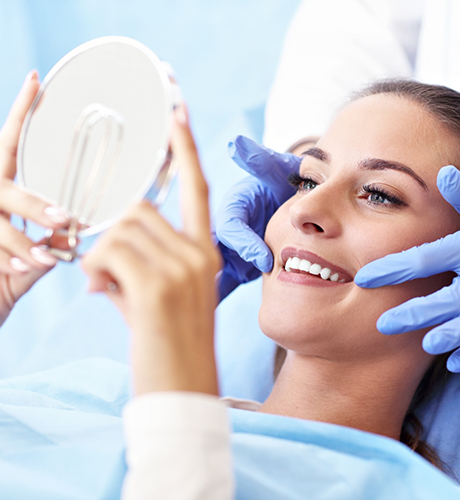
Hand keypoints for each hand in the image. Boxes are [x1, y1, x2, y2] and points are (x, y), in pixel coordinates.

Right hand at [0, 71, 71, 325]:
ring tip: (48, 258)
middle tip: (66, 221)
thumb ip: (46, 246)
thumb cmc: (0, 285)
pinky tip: (28, 267)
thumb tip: (74, 238)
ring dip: (23, 241)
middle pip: (4, 185)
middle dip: (35, 206)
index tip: (36, 81)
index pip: (8, 146)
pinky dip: (10, 259)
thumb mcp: (25, 263)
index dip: (20, 114)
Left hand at [82, 105, 220, 395]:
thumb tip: (103, 246)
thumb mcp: (164, 298)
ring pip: (119, 228)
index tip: (176, 108)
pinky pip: (108, 251)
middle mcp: (198, 254)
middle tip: (106, 274)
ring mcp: (182, 267)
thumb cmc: (170, 346)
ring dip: (101, 256)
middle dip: (112, 233)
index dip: (184, 147)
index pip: (196, 187)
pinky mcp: (157, 285)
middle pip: (138, 208)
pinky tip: (104, 294)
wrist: (183, 392)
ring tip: (108, 290)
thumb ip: (140, 262)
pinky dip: (94, 270)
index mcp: (204, 253)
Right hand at [215, 136, 299, 299]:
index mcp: (233, 207)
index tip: (264, 259)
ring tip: (205, 311)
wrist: (290, 202)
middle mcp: (226, 229)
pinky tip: (207, 318)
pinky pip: (222, 283)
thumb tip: (238, 145)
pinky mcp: (234, 267)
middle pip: (213, 250)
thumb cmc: (283, 184)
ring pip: (211, 270)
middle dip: (217, 272)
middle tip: (225, 293)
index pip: (231, 225)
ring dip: (211, 288)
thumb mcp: (275, 171)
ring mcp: (228, 250)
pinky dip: (215, 297)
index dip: (244, 242)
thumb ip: (261, 161)